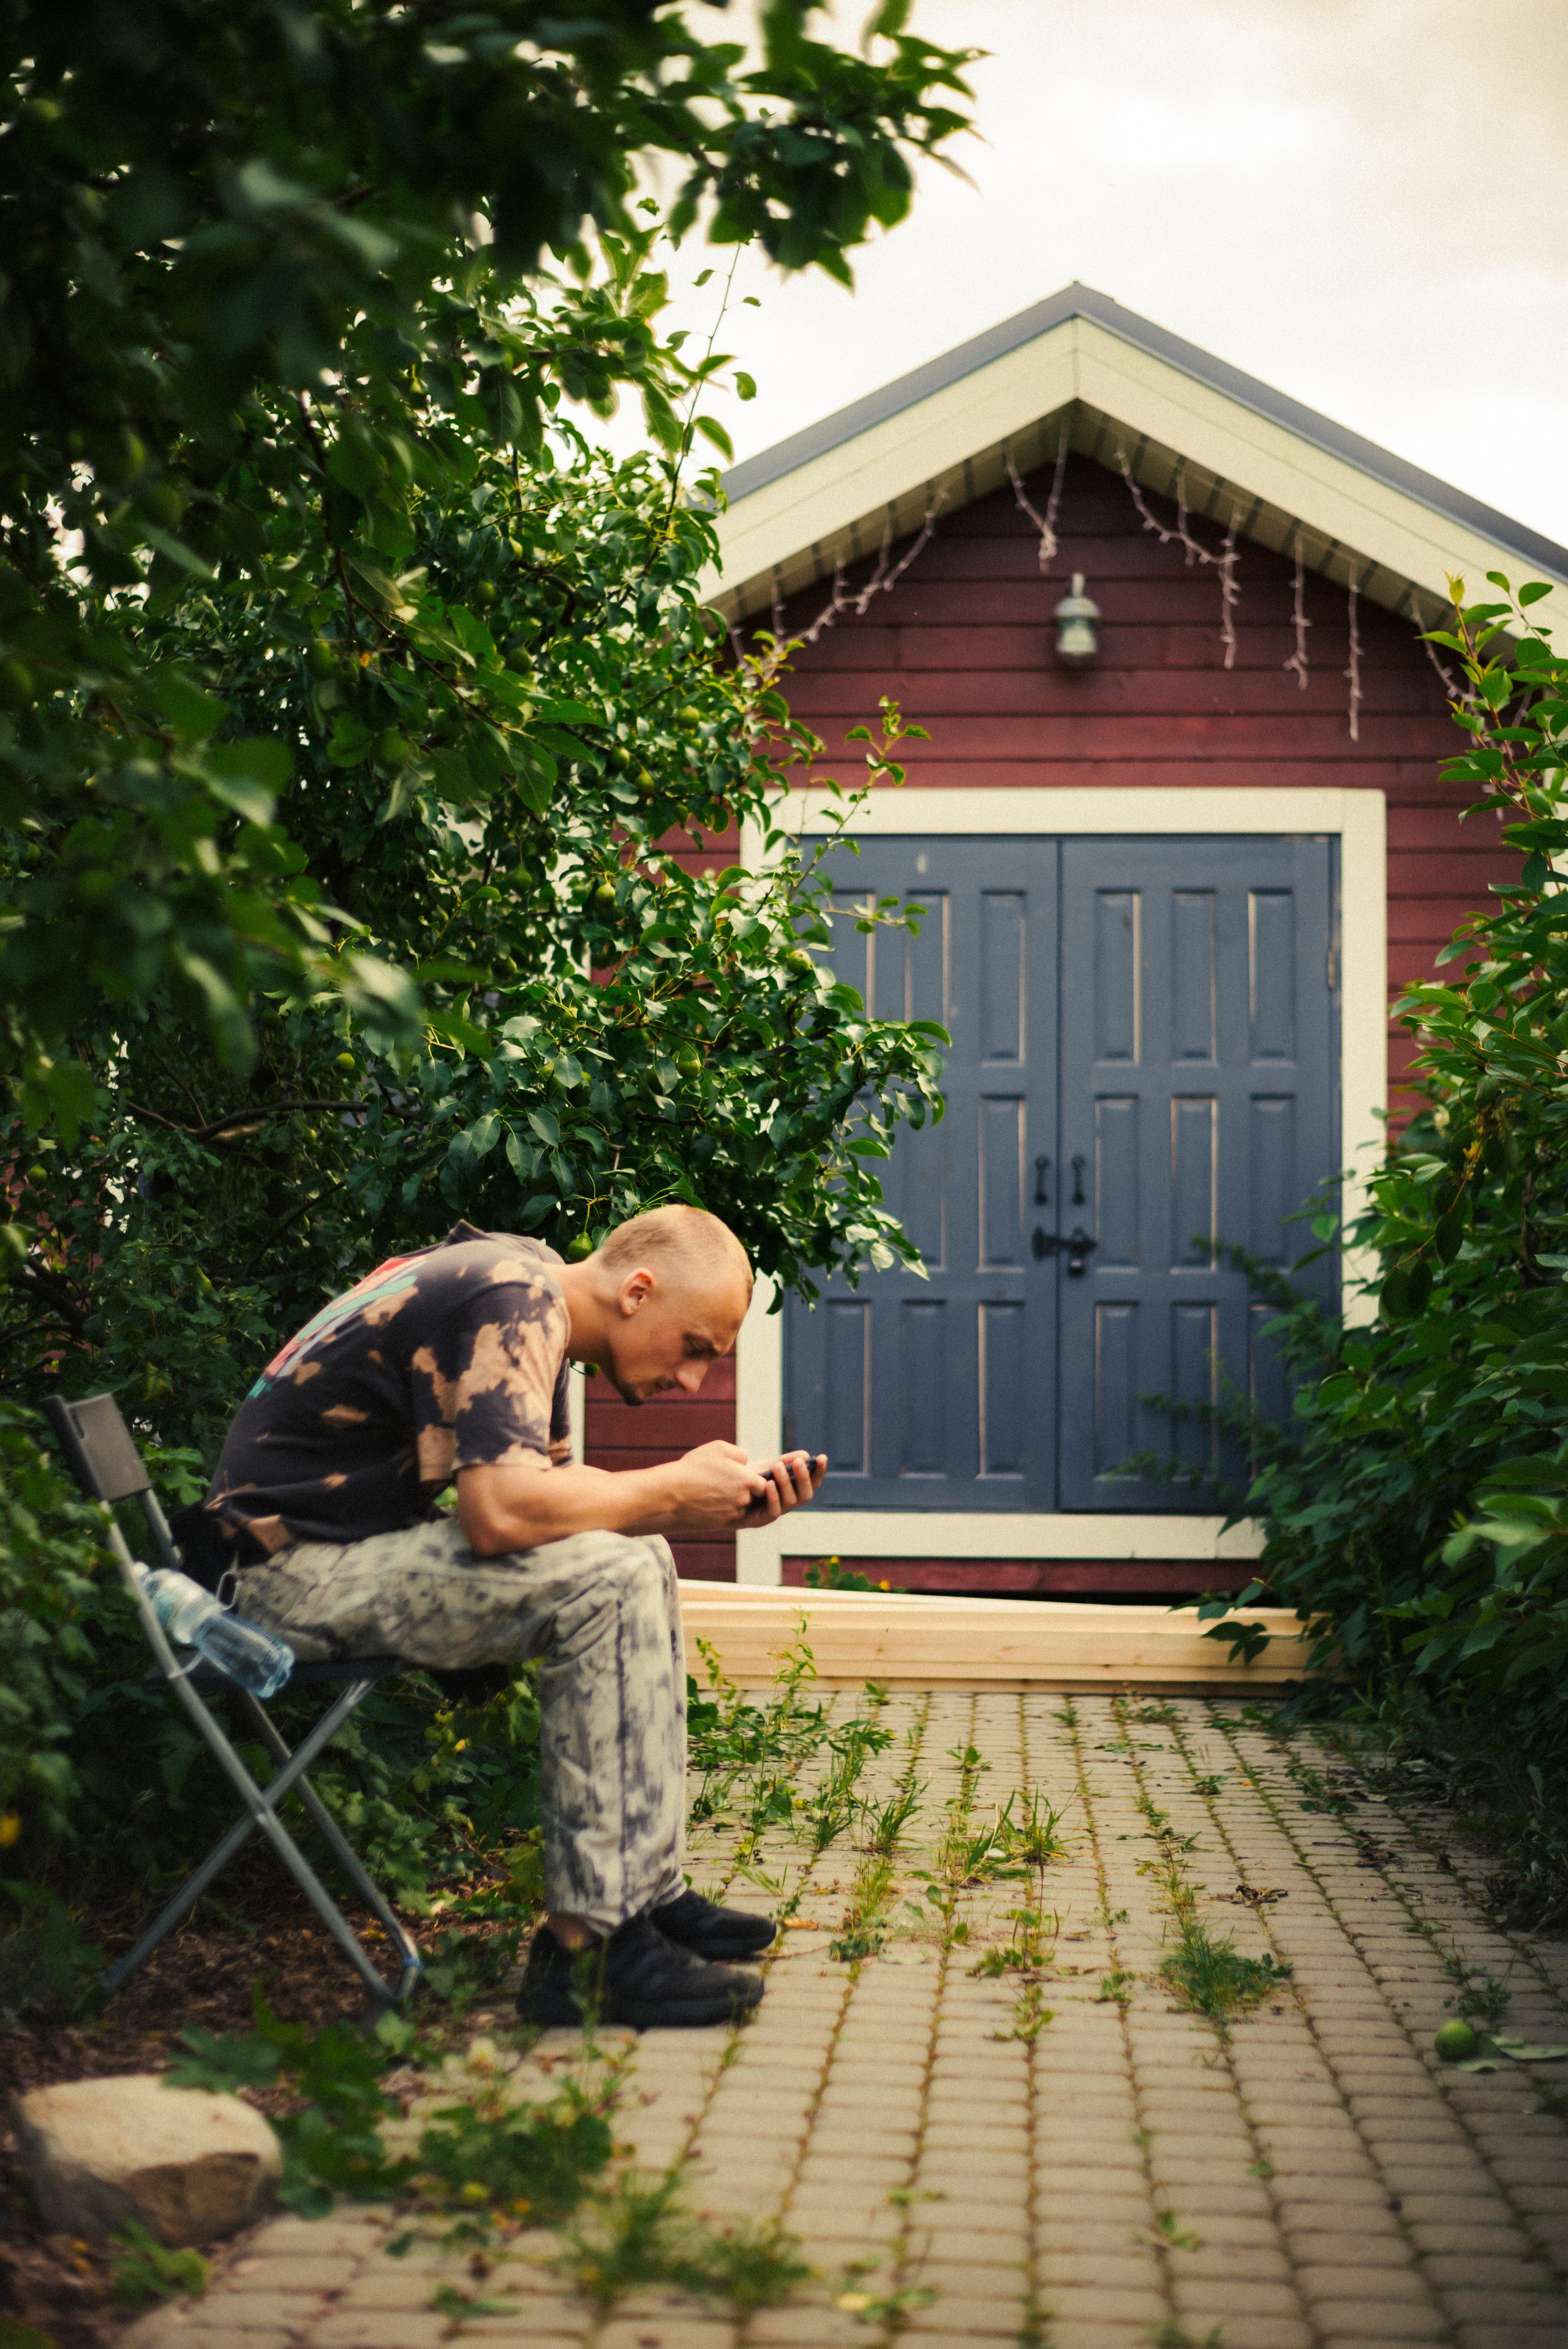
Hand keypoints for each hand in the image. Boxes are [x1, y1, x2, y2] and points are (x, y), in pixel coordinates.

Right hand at [654, 1439, 771, 1532]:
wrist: (671, 1492)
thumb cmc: (694, 1468)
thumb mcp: (718, 1448)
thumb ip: (740, 1453)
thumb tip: (746, 1461)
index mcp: (747, 1480)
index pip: (765, 1484)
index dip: (757, 1480)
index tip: (749, 1476)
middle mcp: (744, 1499)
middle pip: (755, 1497)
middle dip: (747, 1491)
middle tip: (732, 1482)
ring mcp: (733, 1513)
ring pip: (743, 1508)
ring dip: (736, 1501)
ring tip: (718, 1490)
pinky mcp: (722, 1524)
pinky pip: (730, 1516)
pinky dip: (725, 1509)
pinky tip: (711, 1499)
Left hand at [737, 1450, 826, 1528]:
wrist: (728, 1493)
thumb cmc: (751, 1479)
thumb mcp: (768, 1468)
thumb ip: (786, 1462)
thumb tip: (805, 1455)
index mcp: (794, 1488)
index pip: (813, 1482)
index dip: (819, 1471)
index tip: (822, 1458)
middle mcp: (789, 1501)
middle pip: (806, 1494)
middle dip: (803, 1478)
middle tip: (798, 1462)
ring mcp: (778, 1511)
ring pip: (791, 1502)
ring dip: (786, 1483)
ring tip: (778, 1467)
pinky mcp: (763, 1519)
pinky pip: (773, 1511)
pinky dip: (773, 1497)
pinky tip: (768, 1484)